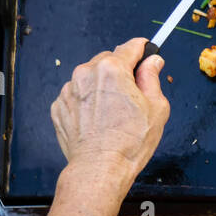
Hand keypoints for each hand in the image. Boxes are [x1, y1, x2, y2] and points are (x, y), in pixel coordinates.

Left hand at [50, 38, 169, 185]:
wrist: (99, 168)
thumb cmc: (130, 141)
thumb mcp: (157, 107)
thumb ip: (152, 78)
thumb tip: (153, 62)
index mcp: (112, 69)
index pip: (131, 47)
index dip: (144, 49)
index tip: (148, 50)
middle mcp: (86, 73)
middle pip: (109, 60)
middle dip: (122, 70)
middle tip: (134, 93)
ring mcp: (69, 90)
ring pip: (91, 77)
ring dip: (103, 85)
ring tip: (114, 111)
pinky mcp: (59, 106)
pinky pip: (77, 94)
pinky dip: (88, 101)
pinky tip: (99, 119)